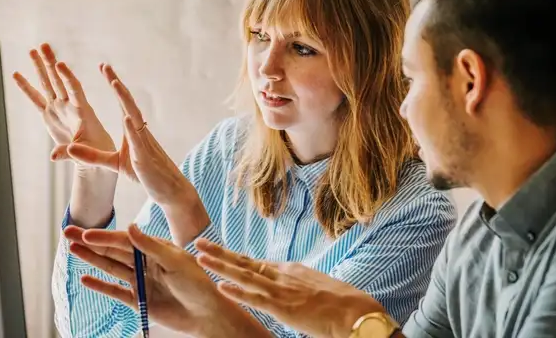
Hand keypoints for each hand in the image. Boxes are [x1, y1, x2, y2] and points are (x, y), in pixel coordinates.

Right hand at [12, 43, 115, 166]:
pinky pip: (35, 99)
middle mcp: (69, 105)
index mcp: (82, 111)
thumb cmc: (97, 152)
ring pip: (48, 84)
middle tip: (44, 45)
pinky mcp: (50, 114)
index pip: (74, 89)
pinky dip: (26, 88)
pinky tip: (16, 74)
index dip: (67, 77)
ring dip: (40, 68)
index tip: (60, 63)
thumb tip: (53, 157)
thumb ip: (70, 153)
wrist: (95, 154)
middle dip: (51, 63)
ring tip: (32, 50)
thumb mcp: (87, 153)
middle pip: (59, 80)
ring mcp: (58, 108)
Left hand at [64, 65, 195, 206]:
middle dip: (116, 84)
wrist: (168, 189)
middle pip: (128, 103)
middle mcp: (139, 131)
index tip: (104, 68)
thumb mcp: (114, 164)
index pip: (122, 103)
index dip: (114, 85)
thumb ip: (93, 156)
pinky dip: (132, 128)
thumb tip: (70, 148)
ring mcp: (144, 142)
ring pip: (134, 116)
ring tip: (114, 83)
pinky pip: (138, 140)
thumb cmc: (145, 174)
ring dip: (124, 99)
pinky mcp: (145, 157)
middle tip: (105, 66)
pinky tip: (127, 117)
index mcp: (133, 130)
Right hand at [64, 224, 271, 337]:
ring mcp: (141, 281)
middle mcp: (146, 262)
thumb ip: (151, 246)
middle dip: (90, 242)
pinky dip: (101, 285)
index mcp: (156, 249)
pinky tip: (85, 279)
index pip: (124, 240)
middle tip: (67, 232)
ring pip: (111, 268)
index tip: (85, 232)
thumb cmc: (198, 283)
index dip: (104, 237)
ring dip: (91, 259)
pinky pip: (116, 291)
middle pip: (113, 251)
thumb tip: (130, 227)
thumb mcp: (176, 261)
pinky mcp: (140, 300)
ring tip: (72, 250)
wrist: (208, 314)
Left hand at [196, 239, 388, 337]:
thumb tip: (292, 290)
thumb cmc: (342, 304)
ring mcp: (282, 290)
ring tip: (199, 257)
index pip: (255, 263)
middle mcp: (283, 275)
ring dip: (220, 266)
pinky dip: (237, 292)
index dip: (234, 258)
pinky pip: (255, 298)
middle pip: (244, 262)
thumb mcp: (316, 288)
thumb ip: (299, 286)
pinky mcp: (284, 307)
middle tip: (198, 243)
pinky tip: (220, 286)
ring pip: (244, 275)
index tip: (217, 252)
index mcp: (290, 270)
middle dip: (220, 253)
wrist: (357, 312)